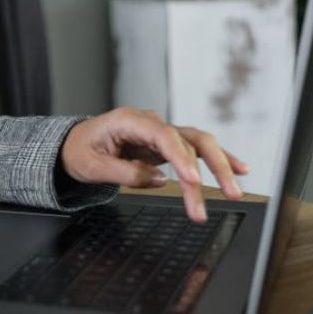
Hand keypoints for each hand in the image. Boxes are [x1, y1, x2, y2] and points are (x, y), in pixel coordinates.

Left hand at [60, 106, 249, 222]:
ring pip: (198, 145)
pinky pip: (195, 152)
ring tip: (234, 191)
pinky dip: (216, 160)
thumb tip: (159, 180)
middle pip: (188, 139)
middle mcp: (149, 122)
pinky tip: (239, 169)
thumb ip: (125, 173)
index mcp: (128, 120)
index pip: (163, 136)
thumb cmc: (79, 151)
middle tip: (227, 193)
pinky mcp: (166, 146)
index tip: (193, 181)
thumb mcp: (92, 166)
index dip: (181, 158)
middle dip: (212, 166)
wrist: (73, 144)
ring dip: (219, 167)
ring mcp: (160, 133)